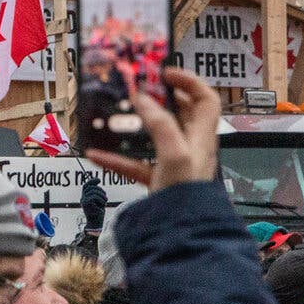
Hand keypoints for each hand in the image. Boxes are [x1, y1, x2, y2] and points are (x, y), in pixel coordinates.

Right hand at [80, 176, 107, 231]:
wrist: (96, 223)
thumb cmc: (98, 213)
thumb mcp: (99, 201)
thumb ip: (97, 194)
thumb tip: (98, 183)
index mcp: (85, 197)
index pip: (86, 185)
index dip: (92, 181)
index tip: (99, 180)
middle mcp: (82, 198)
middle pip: (91, 187)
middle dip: (101, 190)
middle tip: (106, 198)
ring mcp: (83, 200)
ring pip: (93, 191)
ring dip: (102, 195)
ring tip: (105, 201)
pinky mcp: (85, 203)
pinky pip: (94, 196)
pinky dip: (101, 199)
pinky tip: (103, 204)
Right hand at [88, 69, 219, 192]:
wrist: (182, 231)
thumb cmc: (187, 195)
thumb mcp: (175, 152)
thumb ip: (159, 124)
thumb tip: (144, 100)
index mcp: (200, 136)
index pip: (205, 98)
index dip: (188, 81)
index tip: (164, 73)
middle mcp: (189, 146)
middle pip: (179, 113)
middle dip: (157, 100)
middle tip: (137, 92)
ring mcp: (173, 162)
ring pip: (154, 136)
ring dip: (133, 127)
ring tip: (117, 119)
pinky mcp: (158, 179)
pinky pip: (135, 163)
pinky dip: (116, 157)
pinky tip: (97, 155)